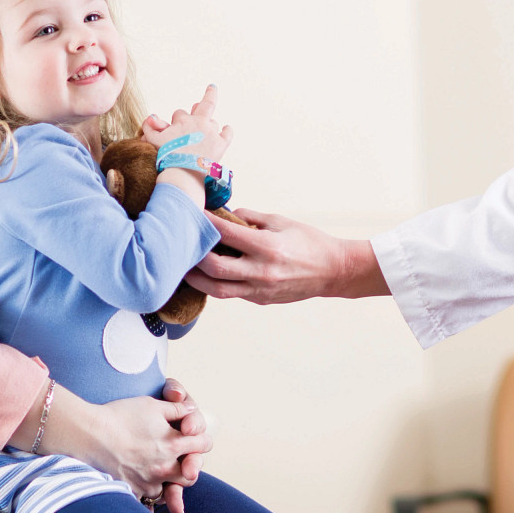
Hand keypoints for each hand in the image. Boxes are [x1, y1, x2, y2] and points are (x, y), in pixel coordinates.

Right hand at [38, 387, 211, 502]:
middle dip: (190, 466)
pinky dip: (148, 492)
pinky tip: (142, 482)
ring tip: (159, 472)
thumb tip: (191, 409)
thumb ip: (177, 409)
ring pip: (169, 489)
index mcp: (174, 445)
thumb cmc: (120, 416)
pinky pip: (148, 498)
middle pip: (191, 475)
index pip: (203, 445)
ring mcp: (149, 482)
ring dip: (169, 481)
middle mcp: (165, 467)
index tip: (198, 439)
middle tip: (183, 460)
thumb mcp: (151, 405)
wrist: (89, 434)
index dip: (203, 440)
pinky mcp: (133, 491)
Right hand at [144, 84, 232, 166]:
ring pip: (213, 122)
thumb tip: (151, 117)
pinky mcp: (221, 144)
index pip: (180, 114)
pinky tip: (227, 128)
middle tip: (197, 105)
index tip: (175, 125)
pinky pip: (228, 133)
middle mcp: (200, 122)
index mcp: (184, 120)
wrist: (182, 173)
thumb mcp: (153, 140)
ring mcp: (212, 133)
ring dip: (209, 124)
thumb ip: (150, 127)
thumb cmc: (166, 157)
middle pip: (204, 105)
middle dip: (201, 103)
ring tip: (206, 129)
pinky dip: (227, 130)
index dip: (177, 119)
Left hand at [184, 207, 389, 303]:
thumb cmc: (309, 242)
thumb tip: (226, 215)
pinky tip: (206, 275)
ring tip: (185, 267)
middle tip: (180, 244)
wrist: (333, 270)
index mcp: (267, 247)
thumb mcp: (281, 221)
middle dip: (194, 255)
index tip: (191, 213)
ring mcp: (260, 289)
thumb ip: (251, 218)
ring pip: (218, 289)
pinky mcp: (261, 300)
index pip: (226, 233)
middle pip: (215, 267)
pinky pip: (231, 294)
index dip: (205, 222)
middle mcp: (262, 271)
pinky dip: (216, 284)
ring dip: (198, 278)